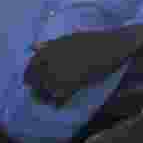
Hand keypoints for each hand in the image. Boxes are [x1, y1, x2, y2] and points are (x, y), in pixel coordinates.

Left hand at [25, 25, 142, 106]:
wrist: (113, 45)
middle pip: (37, 79)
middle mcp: (55, 59)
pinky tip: (58, 104)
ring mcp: (65, 70)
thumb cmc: (93, 40)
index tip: (29, 82)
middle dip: (35, 88)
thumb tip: (32, 46)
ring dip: (45, 96)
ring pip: (47, 89)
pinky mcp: (76, 81)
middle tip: (38, 94)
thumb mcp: (69, 38)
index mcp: (53, 48)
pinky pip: (61, 95)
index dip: (29, 74)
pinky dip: (58, 101)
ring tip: (47, 100)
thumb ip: (50, 44)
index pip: (32, 64)